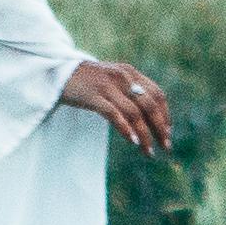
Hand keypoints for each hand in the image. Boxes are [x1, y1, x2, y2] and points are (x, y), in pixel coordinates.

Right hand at [58, 57, 174, 156]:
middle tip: (165, 146)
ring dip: (145, 135)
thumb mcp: (112, 80)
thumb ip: (129, 91)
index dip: (165, 115)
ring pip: (135, 113)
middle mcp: (123, 77)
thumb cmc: (87, 81)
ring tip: (148, 151)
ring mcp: (108, 86)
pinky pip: (114, 114)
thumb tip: (148, 116)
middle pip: (150, 105)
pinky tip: (133, 141)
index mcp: (130, 73)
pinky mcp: (94, 96)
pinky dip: (126, 129)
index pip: (157, 95)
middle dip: (160, 128)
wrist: (58, 73)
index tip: (167, 132)